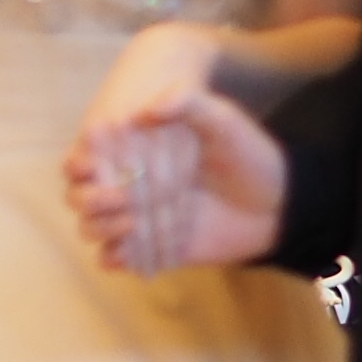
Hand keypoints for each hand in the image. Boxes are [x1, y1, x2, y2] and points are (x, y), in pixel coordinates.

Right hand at [68, 88, 290, 277]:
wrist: (279, 203)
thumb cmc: (250, 155)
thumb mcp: (224, 121)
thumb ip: (190, 104)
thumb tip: (151, 107)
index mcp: (141, 152)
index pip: (89, 157)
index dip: (82, 164)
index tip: (90, 164)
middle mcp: (134, 184)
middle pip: (82, 195)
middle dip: (89, 199)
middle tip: (117, 197)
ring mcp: (140, 219)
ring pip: (93, 228)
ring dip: (100, 228)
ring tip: (128, 224)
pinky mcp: (152, 249)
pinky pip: (116, 257)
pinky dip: (115, 257)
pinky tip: (129, 252)